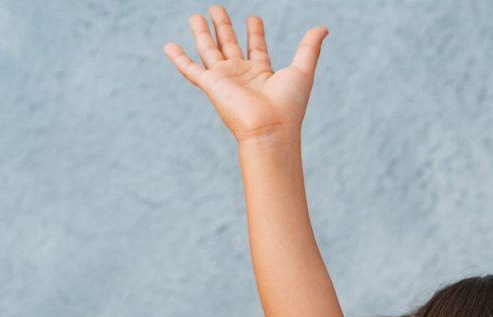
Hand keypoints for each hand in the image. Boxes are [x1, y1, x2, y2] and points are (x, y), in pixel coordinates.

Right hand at [164, 7, 327, 143]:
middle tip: (216, 8)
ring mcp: (224, 79)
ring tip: (196, 16)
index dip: (255, 32)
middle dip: (223, 26)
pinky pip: (190, 69)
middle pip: (229, 45)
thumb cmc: (289, 105)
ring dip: (202, 33)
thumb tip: (324, 28)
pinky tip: (168, 45)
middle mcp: (242, 75)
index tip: (254, 18)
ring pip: (209, 51)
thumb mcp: (303, 69)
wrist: (270, 128)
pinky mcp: (211, 85)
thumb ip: (310, 47)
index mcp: (262, 73)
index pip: (256, 48)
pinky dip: (178, 58)